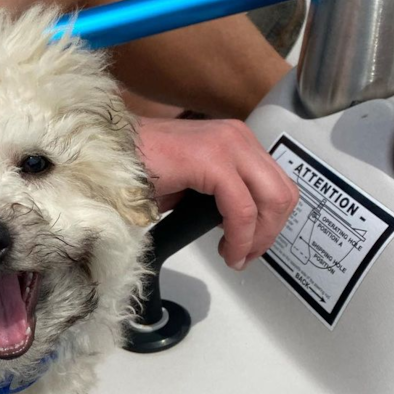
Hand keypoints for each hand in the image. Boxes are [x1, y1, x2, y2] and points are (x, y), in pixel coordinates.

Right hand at [136, 117, 298, 268]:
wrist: (110, 156)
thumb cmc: (141, 170)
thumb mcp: (194, 184)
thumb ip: (223, 196)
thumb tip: (237, 227)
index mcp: (236, 141)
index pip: (277, 184)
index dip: (271, 222)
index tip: (251, 246)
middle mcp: (238, 138)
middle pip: (283, 193)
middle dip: (269, 233)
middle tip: (247, 256)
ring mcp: (229, 146)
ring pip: (271, 201)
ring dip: (257, 238)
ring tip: (236, 256)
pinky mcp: (214, 160)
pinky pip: (243, 210)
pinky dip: (240, 238)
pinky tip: (226, 250)